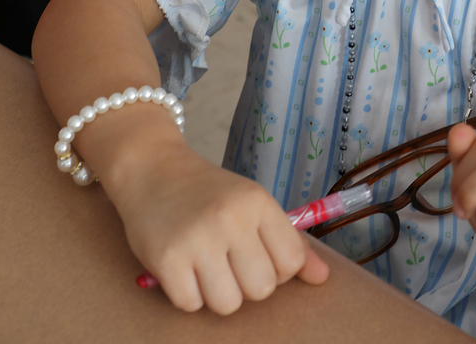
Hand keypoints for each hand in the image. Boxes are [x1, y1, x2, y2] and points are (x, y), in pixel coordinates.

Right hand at [109, 141, 328, 313]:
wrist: (152, 169)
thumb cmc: (208, 192)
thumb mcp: (253, 204)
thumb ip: (288, 241)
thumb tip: (323, 277)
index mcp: (258, 203)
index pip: (291, 262)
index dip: (277, 270)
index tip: (257, 256)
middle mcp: (232, 219)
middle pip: (261, 289)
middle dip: (246, 284)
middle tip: (228, 262)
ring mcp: (198, 239)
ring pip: (228, 304)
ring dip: (217, 294)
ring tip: (206, 267)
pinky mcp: (166, 259)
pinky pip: (191, 305)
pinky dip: (187, 295)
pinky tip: (182, 268)